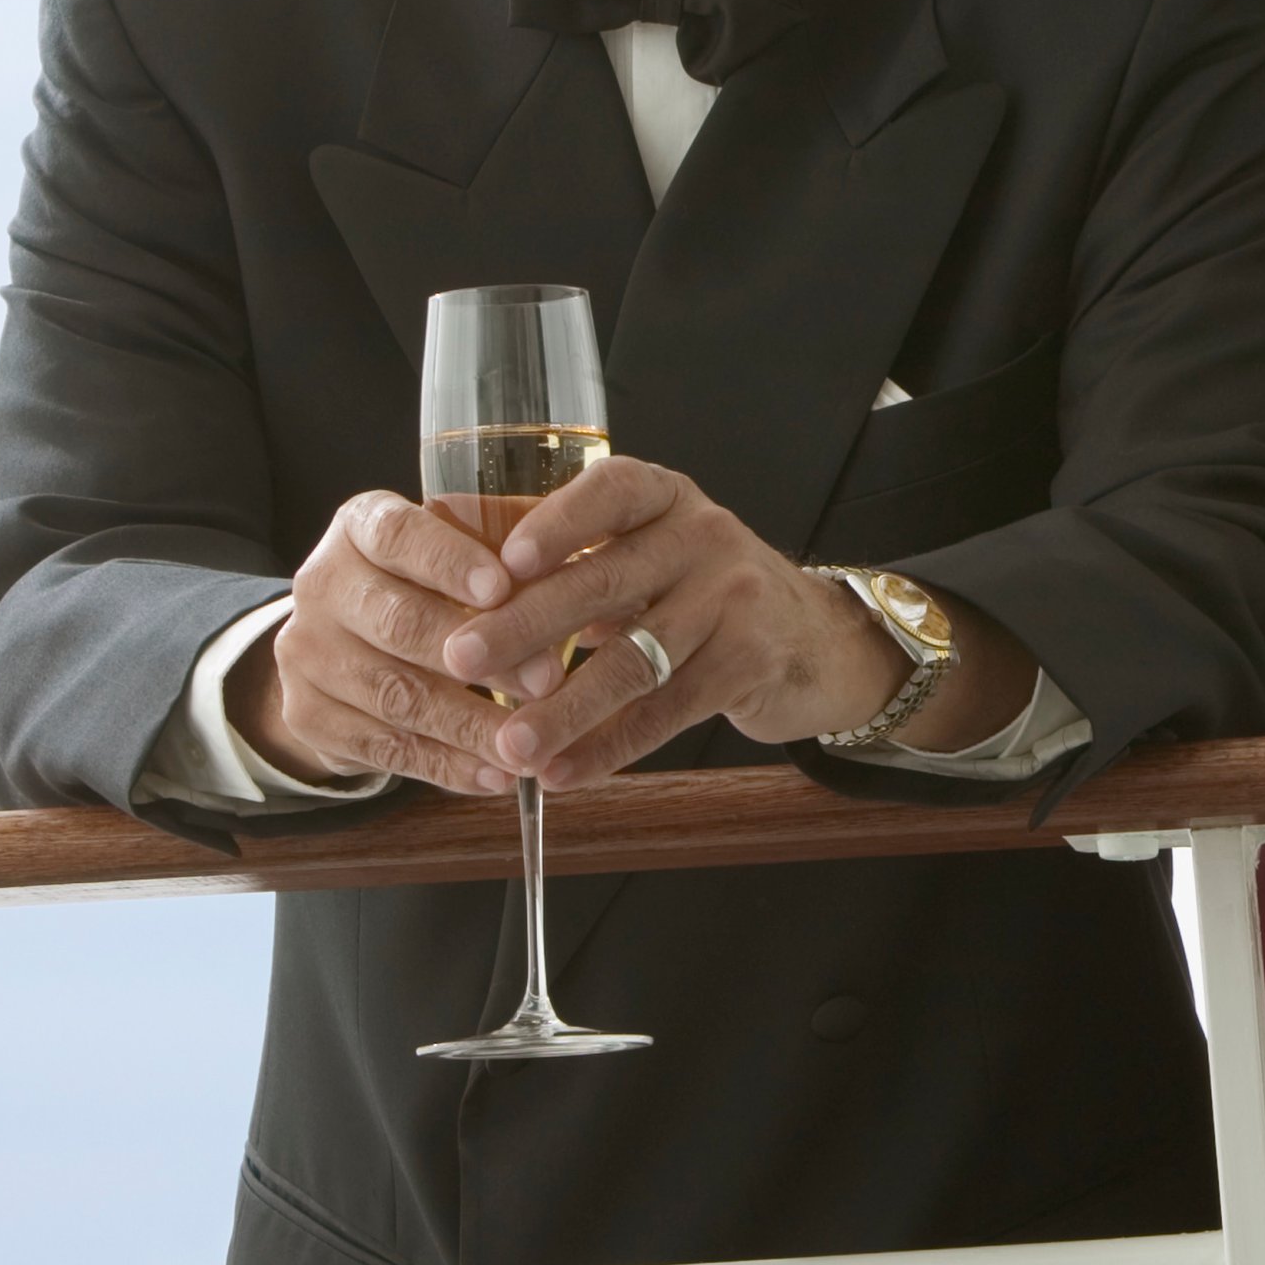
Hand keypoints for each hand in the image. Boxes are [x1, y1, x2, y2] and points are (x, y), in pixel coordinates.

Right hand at [233, 491, 533, 793]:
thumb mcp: (467, 544)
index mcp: (360, 526)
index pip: (397, 536)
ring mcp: (307, 654)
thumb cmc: (434, 582)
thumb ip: (514, 539)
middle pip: (398, 622)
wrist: (348, 642)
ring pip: (395, 695)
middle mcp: (322, 584)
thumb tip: (579, 544)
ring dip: (470, 725)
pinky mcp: (308, 715)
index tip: (503, 587)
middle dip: (479, 654)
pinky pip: (384, 748)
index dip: (448, 562)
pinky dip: (446, 766)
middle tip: (547, 680)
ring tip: (530, 744)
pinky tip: (496, 776)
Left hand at [434, 456, 917, 788]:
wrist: (813, 637)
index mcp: (665, 497)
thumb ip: (568, 549)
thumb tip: (451, 537)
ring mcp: (734, 600)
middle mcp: (704, 537)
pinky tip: (562, 772)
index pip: (612, 492)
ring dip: (563, 709)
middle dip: (524, 626)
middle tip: (459, 659)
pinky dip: (608, 747)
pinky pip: (665, 712)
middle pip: (606, 581)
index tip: (503, 560)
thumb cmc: (697, 589)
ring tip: (508, 744)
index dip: (558, 522)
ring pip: (634, 660)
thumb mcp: (646, 548)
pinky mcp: (749, 664)